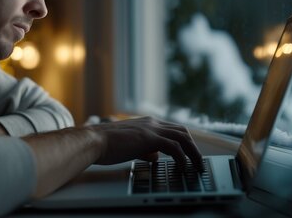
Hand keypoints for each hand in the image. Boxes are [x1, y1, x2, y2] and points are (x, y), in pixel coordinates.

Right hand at [88, 116, 202, 169]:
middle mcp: (152, 123)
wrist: (93, 140)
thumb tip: (155, 156)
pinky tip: (182, 168)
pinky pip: (174, 147)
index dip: (185, 142)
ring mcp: (151, 129)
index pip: (173, 129)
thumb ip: (144, 150)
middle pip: (183, 131)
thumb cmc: (106, 145)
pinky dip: (182, 158)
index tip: (191, 154)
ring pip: (183, 138)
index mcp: (147, 123)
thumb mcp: (129, 146)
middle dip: (194, 147)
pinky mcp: (149, 138)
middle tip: (198, 162)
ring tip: (197, 166)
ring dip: (193, 153)